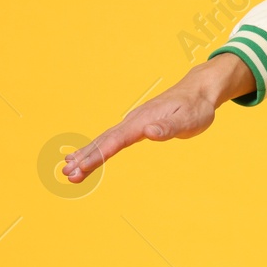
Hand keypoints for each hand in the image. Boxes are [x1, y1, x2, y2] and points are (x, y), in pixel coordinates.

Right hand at [61, 54, 254, 182]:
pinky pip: (112, 139)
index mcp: (143, 120)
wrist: (198, 91)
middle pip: (105, 141)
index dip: (98, 155)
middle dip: (86, 158)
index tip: (81, 167)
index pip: (116, 140)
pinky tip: (86, 156)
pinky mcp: (136, 126)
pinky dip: (97, 148)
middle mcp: (133, 120)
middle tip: (67, 175)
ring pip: (105, 140)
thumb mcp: (188, 120)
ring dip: (87, 154)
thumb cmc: (196, 108)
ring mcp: (133, 122)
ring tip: (68, 169)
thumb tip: (148, 132)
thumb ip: (168, 127)